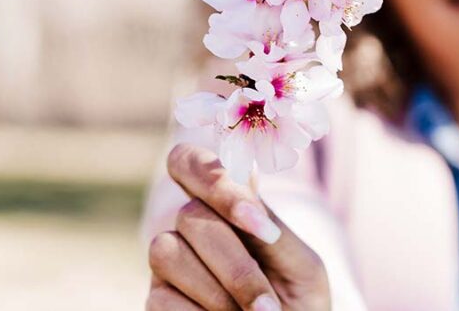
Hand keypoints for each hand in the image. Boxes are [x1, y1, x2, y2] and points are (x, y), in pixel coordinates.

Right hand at [146, 143, 331, 310]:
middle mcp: (190, 227)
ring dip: (219, 294)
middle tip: (267, 307)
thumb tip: (248, 190)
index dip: (213, 180)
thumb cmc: (299, 302)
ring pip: (167, 251)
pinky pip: (162, 299)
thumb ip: (274, 229)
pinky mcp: (156, 300)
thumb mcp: (302, 268)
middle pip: (189, 214)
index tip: (258, 224)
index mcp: (226, 206)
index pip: (191, 161)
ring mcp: (169, 262)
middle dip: (235, 267)